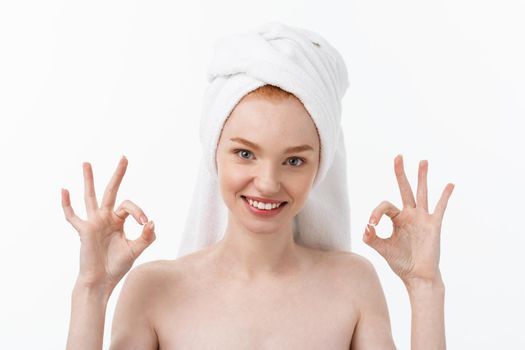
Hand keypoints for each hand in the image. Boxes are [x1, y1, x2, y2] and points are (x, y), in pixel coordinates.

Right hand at [61, 156, 155, 290]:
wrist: (102, 281)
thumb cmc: (117, 265)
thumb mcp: (136, 250)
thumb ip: (146, 237)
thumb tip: (151, 222)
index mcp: (118, 221)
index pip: (129, 206)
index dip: (139, 211)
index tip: (144, 224)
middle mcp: (105, 218)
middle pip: (111, 191)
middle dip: (118, 174)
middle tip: (124, 157)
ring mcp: (93, 222)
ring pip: (90, 197)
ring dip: (89, 180)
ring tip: (87, 163)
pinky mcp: (84, 231)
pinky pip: (72, 216)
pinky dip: (67, 204)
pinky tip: (64, 190)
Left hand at [363, 154, 453, 285]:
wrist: (417, 276)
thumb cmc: (401, 262)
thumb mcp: (382, 249)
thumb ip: (372, 239)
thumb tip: (365, 228)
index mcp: (397, 219)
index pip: (385, 206)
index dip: (375, 213)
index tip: (371, 225)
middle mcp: (410, 215)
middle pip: (405, 189)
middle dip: (400, 173)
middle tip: (398, 156)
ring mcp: (422, 218)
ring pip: (422, 193)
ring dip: (422, 177)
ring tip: (422, 161)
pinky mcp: (434, 225)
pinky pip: (440, 208)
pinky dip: (444, 197)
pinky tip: (449, 185)